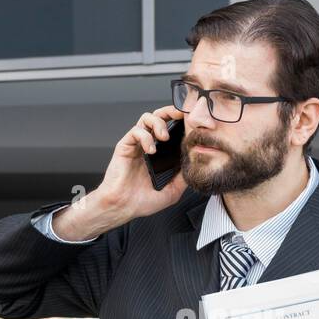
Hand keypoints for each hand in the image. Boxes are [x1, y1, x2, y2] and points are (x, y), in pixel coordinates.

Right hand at [55, 105, 188, 239]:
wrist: (122, 207)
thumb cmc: (140, 201)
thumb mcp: (171, 191)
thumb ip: (182, 178)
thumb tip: (195, 167)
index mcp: (156, 154)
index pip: (168, 130)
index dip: (179, 123)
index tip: (190, 123)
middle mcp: (146, 146)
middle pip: (158, 117)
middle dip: (170, 112)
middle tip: (180, 115)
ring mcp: (135, 145)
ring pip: (146, 118)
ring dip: (158, 123)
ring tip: (164, 137)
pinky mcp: (125, 146)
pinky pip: (136, 131)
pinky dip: (146, 137)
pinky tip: (150, 150)